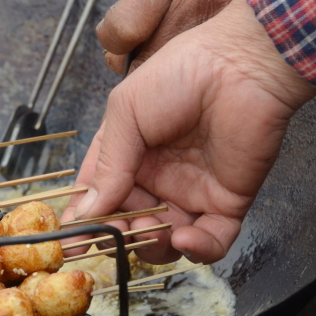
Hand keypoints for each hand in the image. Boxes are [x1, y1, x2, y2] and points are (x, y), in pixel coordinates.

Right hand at [62, 0, 315, 264]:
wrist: (242, 65)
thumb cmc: (180, 74)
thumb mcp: (126, 112)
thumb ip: (107, 165)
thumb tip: (86, 212)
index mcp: (125, 154)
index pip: (98, 197)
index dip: (85, 221)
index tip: (73, 242)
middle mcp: (155, 177)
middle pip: (128, 224)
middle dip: (119, 236)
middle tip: (118, 234)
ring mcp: (190, 192)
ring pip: (165, 240)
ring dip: (153, 246)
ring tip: (152, 229)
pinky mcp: (226, 202)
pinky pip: (212, 241)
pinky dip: (198, 250)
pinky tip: (184, 237)